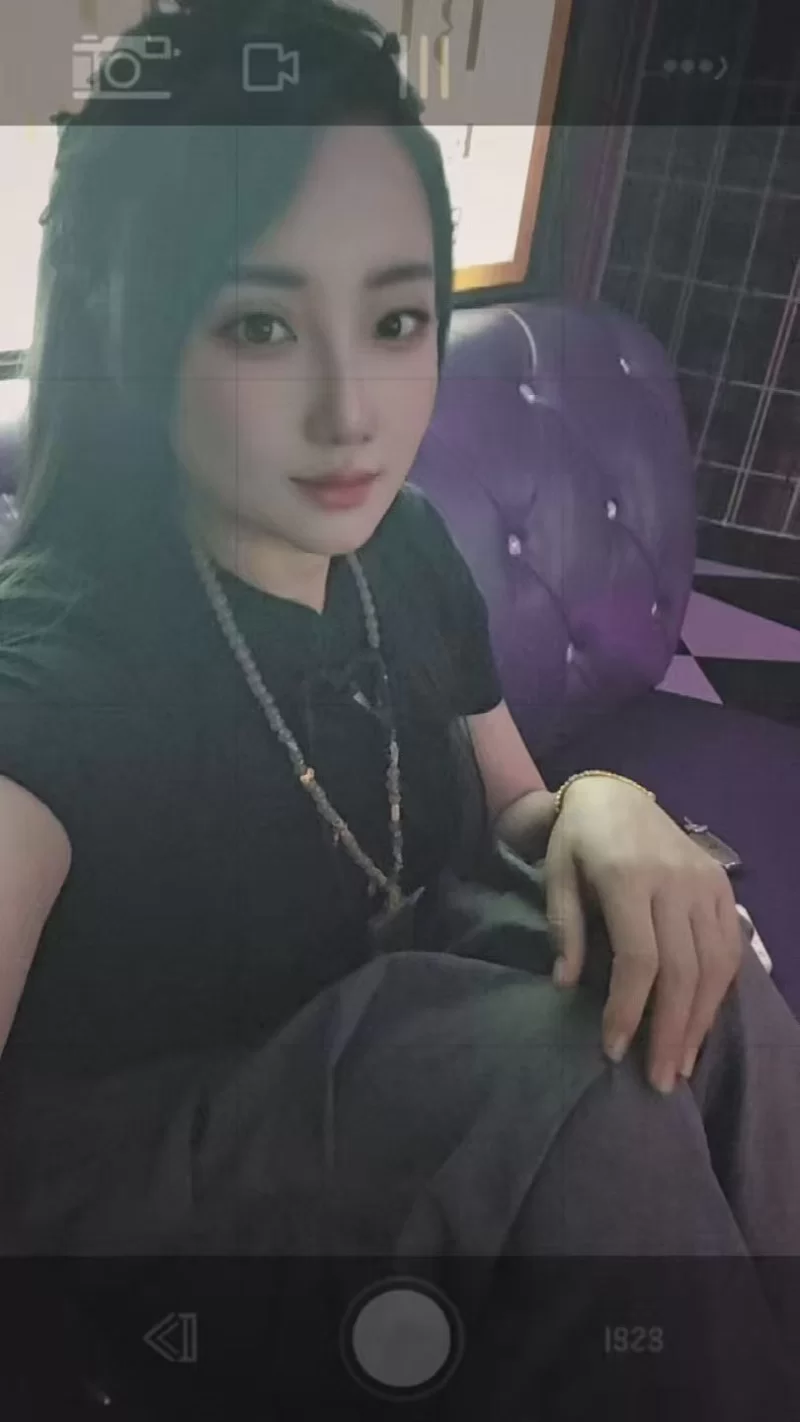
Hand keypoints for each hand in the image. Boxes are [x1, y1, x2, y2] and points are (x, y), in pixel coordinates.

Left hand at [544, 777, 743, 1092]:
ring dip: (699, 1021)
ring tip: (680, 1065)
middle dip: (670, 1031)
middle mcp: (676, 882)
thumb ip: (564, 928)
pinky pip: (728, 949)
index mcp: (630, 877)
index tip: (614, 1050)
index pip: (639, 959)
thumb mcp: (556, 874)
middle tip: (657, 1080)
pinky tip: (701, 1024)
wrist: (614, 794)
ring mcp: (705, 884)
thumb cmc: (577, 839)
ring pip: (714, 965)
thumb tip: (566, 986)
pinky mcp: (721, 887)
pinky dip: (718, 991)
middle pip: (683, 970)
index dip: (629, 1010)